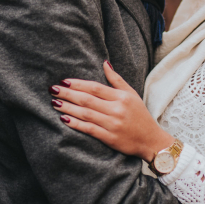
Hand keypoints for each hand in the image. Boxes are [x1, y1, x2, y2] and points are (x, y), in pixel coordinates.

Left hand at [50, 61, 174, 162]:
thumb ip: (116, 80)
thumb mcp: (132, 94)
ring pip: (86, 114)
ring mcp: (113, 124)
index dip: (77, 84)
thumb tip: (104, 62)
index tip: (63, 81)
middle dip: (68, 94)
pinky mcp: (110, 138)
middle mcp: (117, 109)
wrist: (151, 141)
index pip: (95, 87)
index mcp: (122, 97)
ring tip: (54, 103)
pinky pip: (89, 129)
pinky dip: (76, 124)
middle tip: (52, 89)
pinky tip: (64, 119)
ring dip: (68, 108)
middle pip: (87, 99)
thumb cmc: (140, 116)